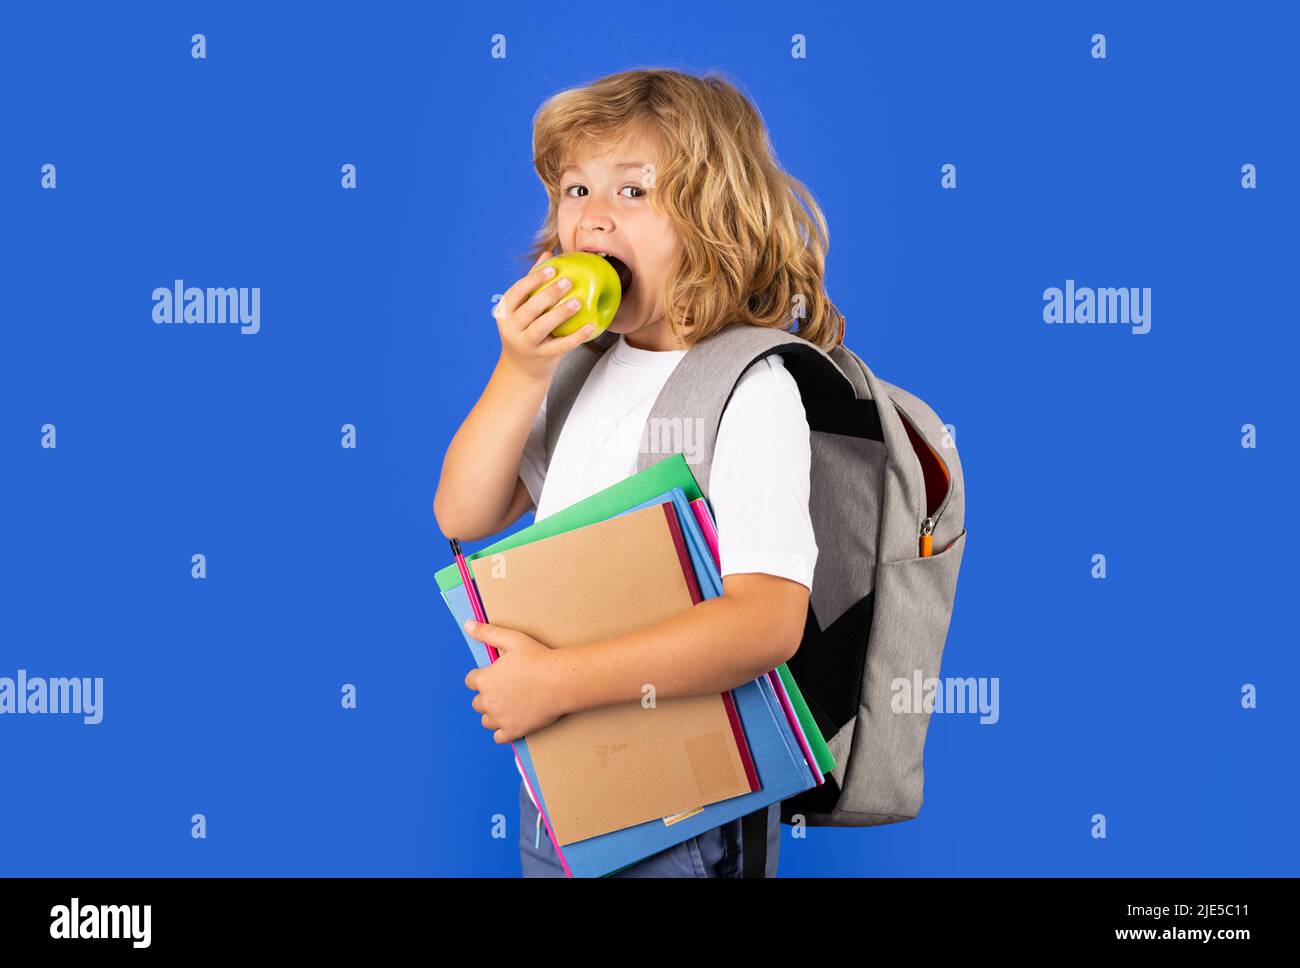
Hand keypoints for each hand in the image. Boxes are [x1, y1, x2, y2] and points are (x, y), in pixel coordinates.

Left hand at [463, 619, 566, 742]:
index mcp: (484, 680)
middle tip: (507, 688)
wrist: (560, 681)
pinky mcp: (513, 731)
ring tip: (510, 704)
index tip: (497, 675)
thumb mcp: (511, 639)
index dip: (483, 676)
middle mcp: (488, 701)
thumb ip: (486, 633)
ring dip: (494, 713)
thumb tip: (467, 624)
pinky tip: (513, 720)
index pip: (471, 681)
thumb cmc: (538, 659)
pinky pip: (498, 737)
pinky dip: (503, 731)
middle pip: (478, 702)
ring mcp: (500, 718)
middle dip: (488, 695)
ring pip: (486, 720)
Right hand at [494, 250, 596, 380]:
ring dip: (560, 314)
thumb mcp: (524, 308)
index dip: (533, 279)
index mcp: (506, 311)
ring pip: (541, 327)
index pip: (517, 292)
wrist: (521, 367)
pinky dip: (576, 337)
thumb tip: (548, 254)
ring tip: (578, 302)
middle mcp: (511, 328)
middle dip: (548, 294)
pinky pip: (560, 346)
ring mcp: (525, 344)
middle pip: (529, 309)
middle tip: (568, 281)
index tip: (552, 268)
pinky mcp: (541, 357)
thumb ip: (534, 283)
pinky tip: (591, 326)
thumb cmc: (526, 329)